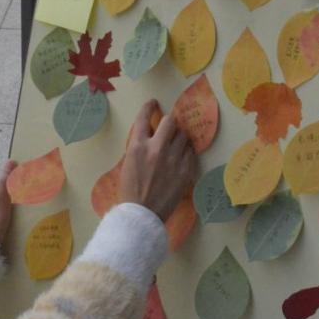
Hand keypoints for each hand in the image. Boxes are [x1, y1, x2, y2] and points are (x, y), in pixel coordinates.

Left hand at [0, 160, 16, 253]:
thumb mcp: (1, 198)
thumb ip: (6, 180)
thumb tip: (11, 161)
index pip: (5, 187)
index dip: (16, 190)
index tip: (26, 196)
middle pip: (3, 199)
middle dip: (13, 203)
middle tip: (25, 211)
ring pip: (0, 211)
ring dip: (9, 215)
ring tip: (20, 221)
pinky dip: (4, 223)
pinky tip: (10, 229)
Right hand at [119, 100, 197, 221]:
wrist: (141, 215)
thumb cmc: (130, 191)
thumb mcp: (128, 164)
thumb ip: (139, 148)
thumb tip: (149, 136)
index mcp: (138, 146)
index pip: (144, 117)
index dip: (149, 107)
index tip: (153, 103)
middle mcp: (157, 149)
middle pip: (170, 122)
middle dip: (170, 122)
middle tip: (169, 128)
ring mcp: (173, 159)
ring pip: (183, 136)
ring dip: (179, 137)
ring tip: (176, 144)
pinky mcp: (185, 170)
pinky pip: (190, 152)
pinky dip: (186, 152)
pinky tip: (181, 157)